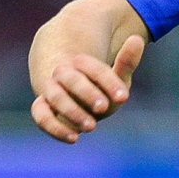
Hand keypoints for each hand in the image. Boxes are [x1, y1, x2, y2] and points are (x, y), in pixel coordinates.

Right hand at [30, 35, 144, 143]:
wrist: (73, 94)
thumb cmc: (101, 87)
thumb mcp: (116, 76)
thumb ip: (126, 61)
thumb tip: (137, 39)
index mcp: (82, 62)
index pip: (95, 69)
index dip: (109, 82)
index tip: (124, 97)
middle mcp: (64, 74)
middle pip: (72, 79)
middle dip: (88, 93)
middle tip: (104, 107)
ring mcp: (51, 90)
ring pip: (56, 97)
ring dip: (72, 112)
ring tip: (92, 126)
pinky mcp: (42, 108)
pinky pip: (41, 116)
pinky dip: (54, 127)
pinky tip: (74, 138)